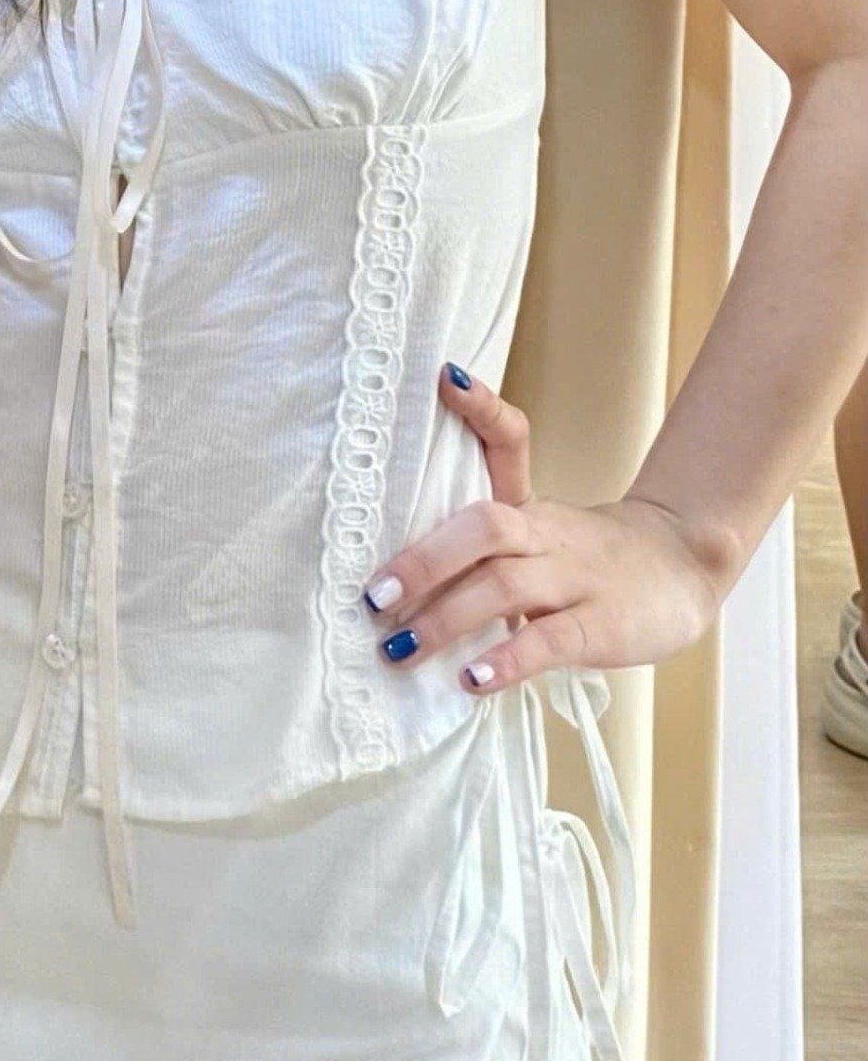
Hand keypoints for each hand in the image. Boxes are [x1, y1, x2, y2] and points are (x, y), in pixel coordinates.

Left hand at [361, 363, 731, 694]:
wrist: (687, 568)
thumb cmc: (589, 558)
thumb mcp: (536, 531)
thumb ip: (474, 541)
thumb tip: (390, 572)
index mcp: (529, 508)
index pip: (510, 443)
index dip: (481, 410)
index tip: (444, 379)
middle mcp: (548, 536)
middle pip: (484, 527)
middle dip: (422, 561)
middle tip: (372, 598)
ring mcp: (576, 579)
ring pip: (505, 586)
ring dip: (445, 619)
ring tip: (399, 648)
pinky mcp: (602, 626)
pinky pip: (550, 642)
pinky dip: (506, 661)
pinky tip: (471, 680)